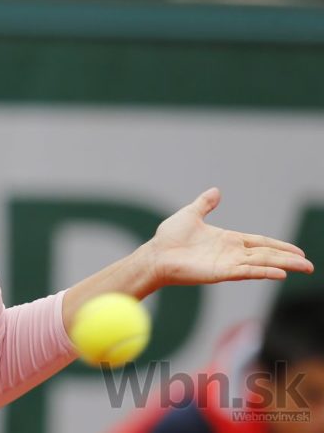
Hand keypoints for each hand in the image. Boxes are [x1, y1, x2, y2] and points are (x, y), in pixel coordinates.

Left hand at [139, 187, 313, 289]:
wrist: (156, 254)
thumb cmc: (169, 237)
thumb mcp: (191, 214)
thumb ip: (205, 204)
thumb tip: (215, 190)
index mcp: (228, 240)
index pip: (260, 243)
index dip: (279, 247)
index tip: (298, 251)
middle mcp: (231, 253)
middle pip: (266, 255)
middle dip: (288, 259)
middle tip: (310, 265)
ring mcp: (227, 263)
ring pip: (262, 263)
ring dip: (283, 265)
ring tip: (303, 268)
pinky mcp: (220, 272)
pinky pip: (246, 271)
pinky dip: (263, 271)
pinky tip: (279, 273)